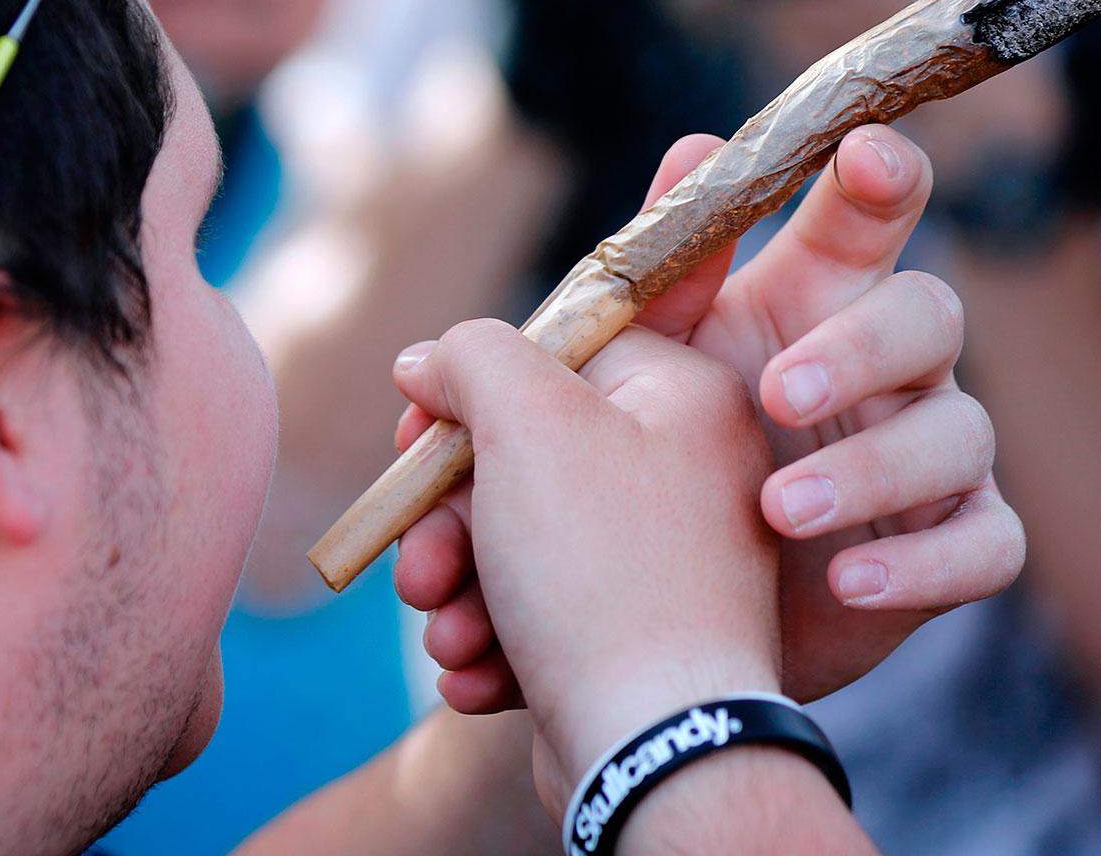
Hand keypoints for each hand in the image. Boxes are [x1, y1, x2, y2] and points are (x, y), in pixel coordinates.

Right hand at [385, 317, 781, 809]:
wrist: (659, 750)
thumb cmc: (601, 570)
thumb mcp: (525, 421)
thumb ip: (473, 359)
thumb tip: (432, 361)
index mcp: (684, 400)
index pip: (562, 349)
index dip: (475, 386)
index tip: (418, 432)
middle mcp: (686, 472)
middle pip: (528, 455)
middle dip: (447, 516)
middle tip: (414, 559)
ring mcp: (666, 560)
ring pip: (524, 541)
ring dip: (459, 584)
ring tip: (445, 630)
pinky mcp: (639, 637)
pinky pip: (546, 611)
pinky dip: (497, 638)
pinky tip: (475, 671)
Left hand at [397, 126, 1024, 711]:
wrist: (638, 693)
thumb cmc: (590, 549)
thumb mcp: (536, 455)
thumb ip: (489, 390)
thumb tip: (421, 358)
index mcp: (769, 318)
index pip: (839, 225)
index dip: (867, 178)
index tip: (861, 148)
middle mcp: (855, 377)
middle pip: (921, 314)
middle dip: (860, 341)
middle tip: (775, 386)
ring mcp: (907, 466)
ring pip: (957, 433)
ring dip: (864, 469)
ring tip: (783, 511)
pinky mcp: (934, 554)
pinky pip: (988, 543)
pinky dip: (920, 562)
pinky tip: (843, 580)